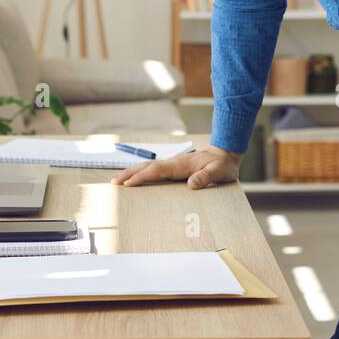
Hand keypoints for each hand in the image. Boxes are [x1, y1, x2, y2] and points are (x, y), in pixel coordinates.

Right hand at [110, 145, 241, 189]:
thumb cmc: (222, 165)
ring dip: (131, 172)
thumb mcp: (219, 172)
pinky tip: (134, 178)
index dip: (142, 177)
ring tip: (117, 180)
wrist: (225, 154)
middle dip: (129, 174)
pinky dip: (140, 173)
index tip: (129, 183)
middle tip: (114, 182)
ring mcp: (172, 164)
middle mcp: (173, 162)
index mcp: (181, 165)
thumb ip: (207, 177)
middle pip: (147, 167)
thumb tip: (191, 184)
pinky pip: (153, 170)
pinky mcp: (173, 167)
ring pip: (148, 167)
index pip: (157, 170)